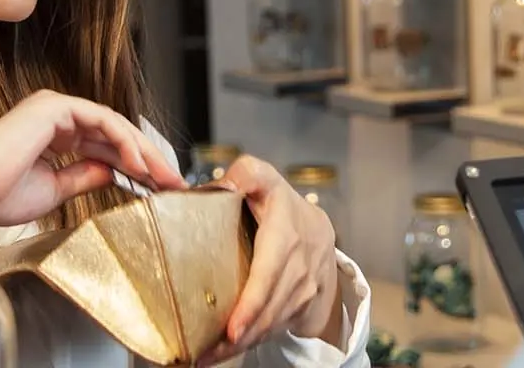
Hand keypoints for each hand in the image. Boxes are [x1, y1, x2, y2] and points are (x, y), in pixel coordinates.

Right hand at [0, 90, 186, 225]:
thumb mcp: (53, 190)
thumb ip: (83, 177)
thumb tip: (112, 173)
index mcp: (50, 134)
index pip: (103, 147)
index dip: (133, 167)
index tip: (158, 190)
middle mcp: (54, 116)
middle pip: (113, 134)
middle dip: (147, 159)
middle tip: (174, 183)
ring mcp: (54, 108)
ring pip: (113, 124)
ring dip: (142, 150)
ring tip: (163, 177)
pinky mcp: (55, 107)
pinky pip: (102, 119)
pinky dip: (124, 140)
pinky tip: (140, 164)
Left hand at [202, 155, 343, 361]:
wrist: (320, 233)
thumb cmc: (281, 206)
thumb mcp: (265, 179)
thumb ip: (247, 173)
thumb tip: (224, 185)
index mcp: (287, 232)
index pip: (270, 272)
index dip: (252, 302)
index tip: (233, 328)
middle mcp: (300, 265)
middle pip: (268, 308)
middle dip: (238, 336)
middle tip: (203, 355)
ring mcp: (304, 289)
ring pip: (272, 323)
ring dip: (240, 345)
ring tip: (206, 358)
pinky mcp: (301, 306)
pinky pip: (274, 327)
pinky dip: (251, 341)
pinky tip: (223, 351)